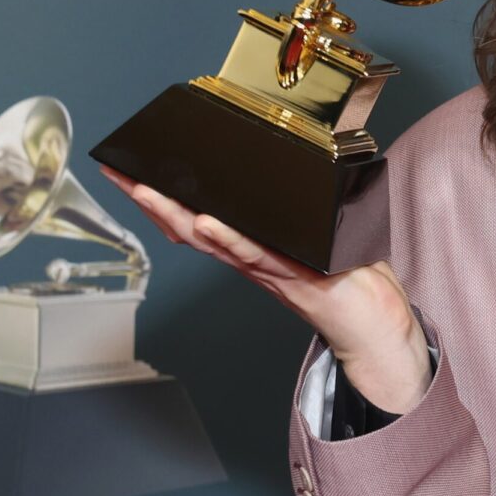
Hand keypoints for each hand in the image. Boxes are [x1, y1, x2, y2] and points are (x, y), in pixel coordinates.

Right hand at [99, 166, 433, 413]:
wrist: (374, 325)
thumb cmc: (350, 280)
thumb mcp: (317, 237)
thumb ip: (296, 215)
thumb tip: (295, 172)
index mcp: (254, 245)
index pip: (201, 215)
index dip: (168, 195)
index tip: (137, 169)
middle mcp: (252, 258)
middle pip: (190, 227)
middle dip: (153, 201)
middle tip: (120, 174)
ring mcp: (269, 268)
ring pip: (212, 240)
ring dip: (177, 216)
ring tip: (149, 192)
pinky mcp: (294, 276)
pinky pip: (256, 256)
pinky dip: (231, 240)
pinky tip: (209, 224)